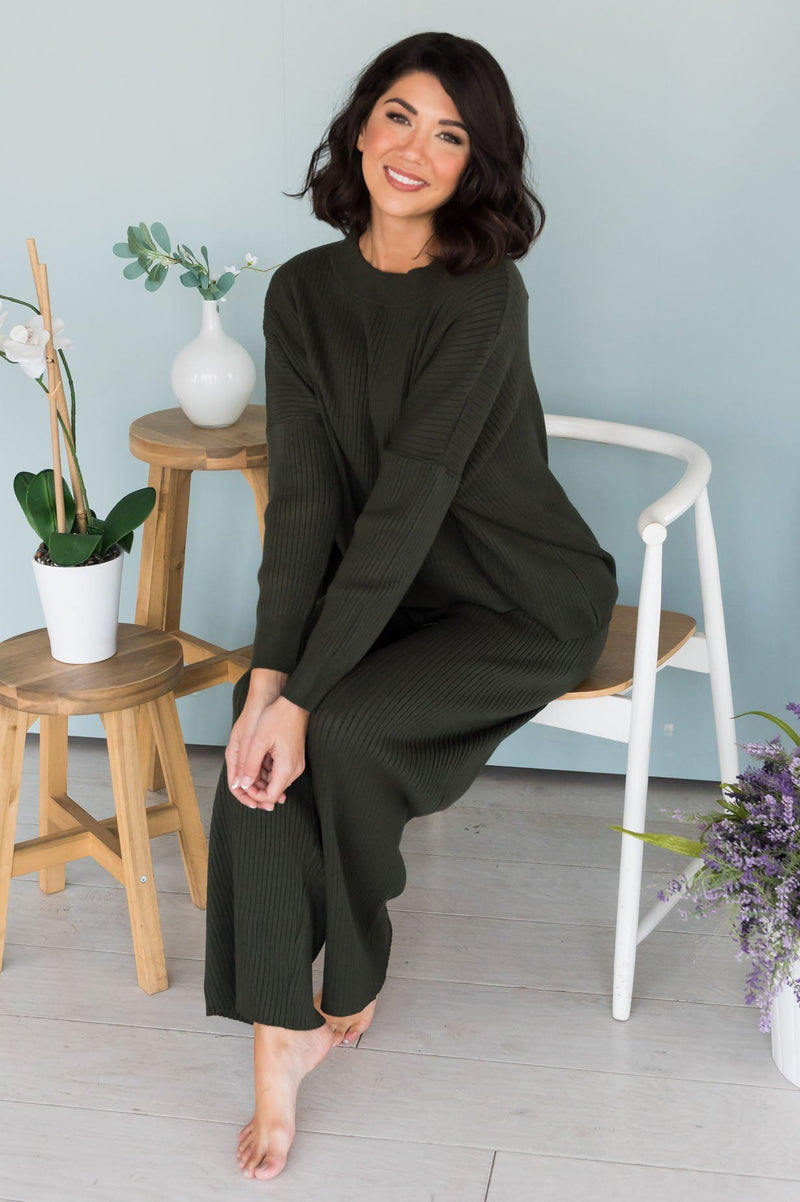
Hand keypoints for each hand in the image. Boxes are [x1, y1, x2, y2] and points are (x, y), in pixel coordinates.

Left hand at [226, 693, 308, 810]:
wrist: (294, 702)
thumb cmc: (277, 718)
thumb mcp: (258, 742)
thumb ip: (250, 766)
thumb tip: (242, 785)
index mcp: (286, 768)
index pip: (270, 796)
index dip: (254, 795)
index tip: (243, 785)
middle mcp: (294, 770)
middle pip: (274, 791)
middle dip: (257, 788)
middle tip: (243, 778)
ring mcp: (296, 764)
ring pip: (276, 781)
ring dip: (262, 778)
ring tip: (249, 767)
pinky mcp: (295, 758)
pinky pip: (280, 771)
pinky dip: (269, 770)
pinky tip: (259, 760)